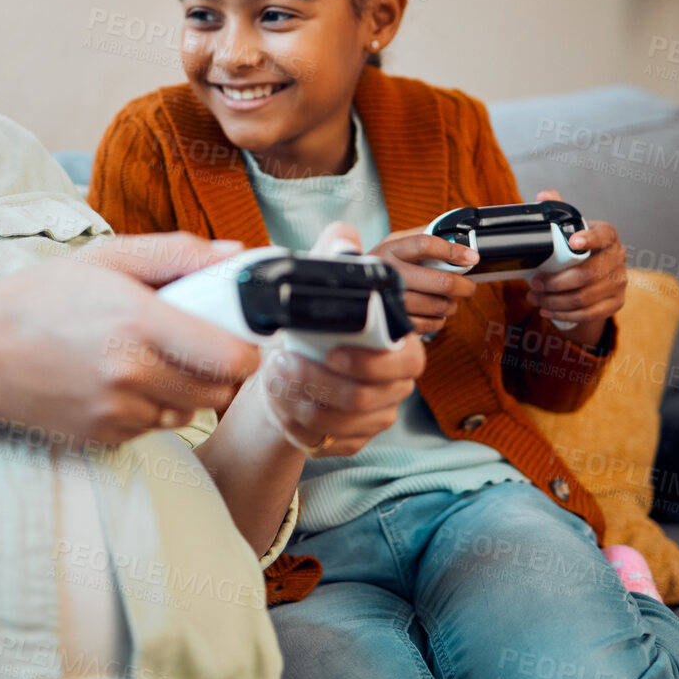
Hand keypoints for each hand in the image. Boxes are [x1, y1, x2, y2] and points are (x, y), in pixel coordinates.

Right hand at [0, 235, 259, 446]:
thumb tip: (233, 256)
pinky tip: (120, 381)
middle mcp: (132, 373)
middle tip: (194, 346)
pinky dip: (150, 408)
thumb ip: (176, 254)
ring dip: (185, 391)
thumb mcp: (107, 258)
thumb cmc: (40, 299)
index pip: (232, 359)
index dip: (245, 349)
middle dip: (218, 371)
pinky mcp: (104, 436)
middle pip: (219, 392)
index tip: (235, 336)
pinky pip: (153, 427)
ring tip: (150, 360)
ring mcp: (118, 411)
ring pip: (189, 412)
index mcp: (139, 321)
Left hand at [258, 222, 425, 455]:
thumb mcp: (320, 291)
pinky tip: (279, 404)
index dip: (369, 362)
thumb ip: (333, 259)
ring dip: (300, 401)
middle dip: (318, 381)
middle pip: (365, 399)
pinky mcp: (350, 441)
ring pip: (340, 423)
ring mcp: (373, 419)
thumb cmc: (313, 332)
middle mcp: (392, 388)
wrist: (291, 374)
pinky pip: (324, 442)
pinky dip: (294, 425)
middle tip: (281, 363)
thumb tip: (343, 235)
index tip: (331, 353)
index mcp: (399, 349)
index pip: (404, 362)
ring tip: (273, 379)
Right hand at [366, 227, 479, 338]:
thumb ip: (421, 234)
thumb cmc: (383, 264)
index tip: (471, 257)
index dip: (453, 251)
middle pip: (440, 281)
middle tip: (468, 286)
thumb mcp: (395, 242)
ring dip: (451, 304)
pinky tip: (435, 312)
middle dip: (463, 285)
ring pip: (437, 305)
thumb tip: (455, 234)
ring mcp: (390, 300)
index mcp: (391, 250)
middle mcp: (389, 273)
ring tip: (449, 300)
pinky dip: (438, 319)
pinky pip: (428, 324)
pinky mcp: (392, 321)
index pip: (425, 245)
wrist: (351, 291)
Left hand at [526, 189, 626, 344]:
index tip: (573, 242)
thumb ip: (557, 209)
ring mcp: (620, 282)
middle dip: (556, 281)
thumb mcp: (569, 227)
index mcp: (607, 236)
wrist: (594, 276)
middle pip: (588, 274)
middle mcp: (618, 258)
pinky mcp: (616, 302)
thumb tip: (543, 195)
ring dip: (555, 301)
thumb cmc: (577, 248)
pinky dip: (564, 314)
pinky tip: (546, 311)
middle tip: (535, 282)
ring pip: (585, 297)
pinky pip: (589, 314)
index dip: (590, 238)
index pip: (603, 235)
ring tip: (534, 298)